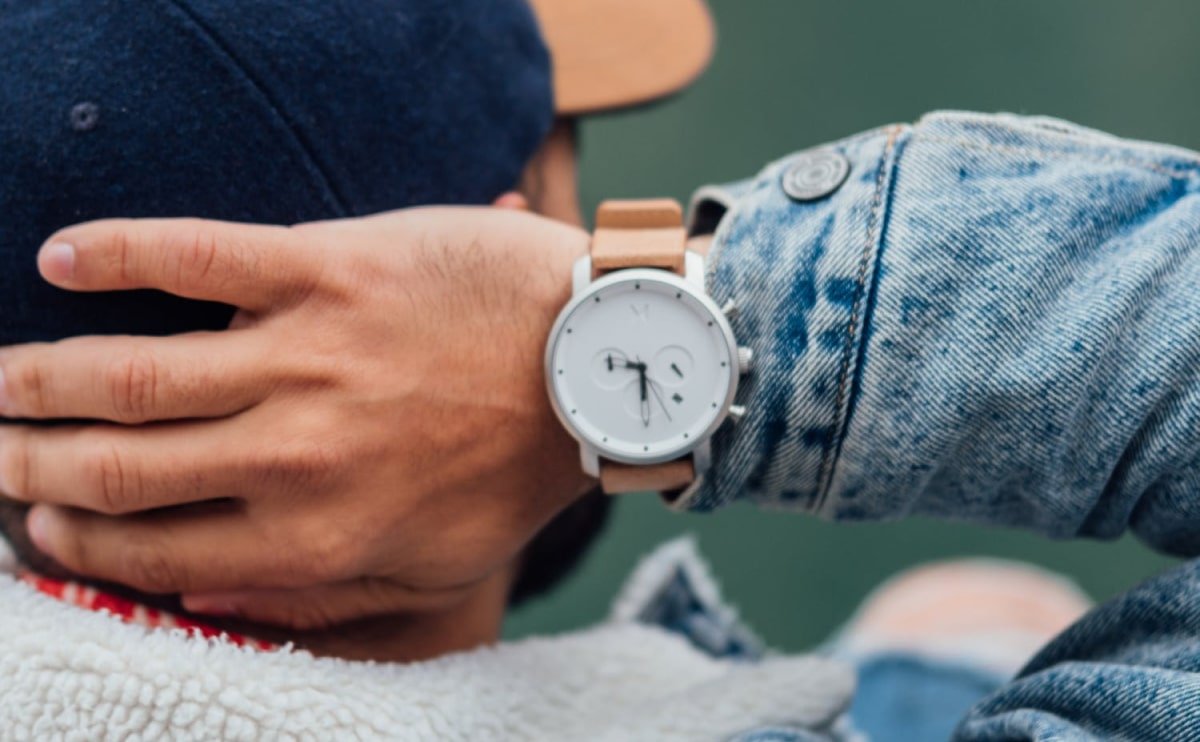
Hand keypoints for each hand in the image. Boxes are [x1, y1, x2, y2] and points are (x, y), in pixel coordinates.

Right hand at [0, 207, 592, 627]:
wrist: (601, 364)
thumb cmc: (519, 469)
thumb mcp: (436, 569)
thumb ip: (323, 595)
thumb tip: (214, 595)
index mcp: (316, 534)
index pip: (155, 549)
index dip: (80, 541)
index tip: (40, 524)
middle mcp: (294, 452)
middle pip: (119, 466)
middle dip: (32, 465)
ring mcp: (307, 354)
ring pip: (131, 373)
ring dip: (43, 380)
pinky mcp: (329, 268)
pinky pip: (198, 255)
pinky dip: (118, 254)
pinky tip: (64, 259)